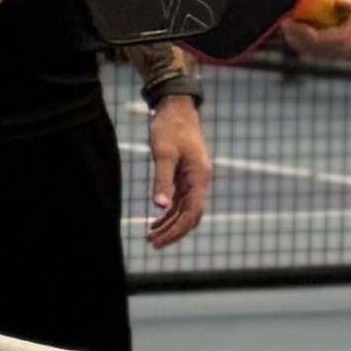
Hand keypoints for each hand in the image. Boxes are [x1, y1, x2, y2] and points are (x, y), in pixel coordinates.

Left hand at [142, 87, 211, 251]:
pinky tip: (156, 219)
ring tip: (150, 236)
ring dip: (169, 224)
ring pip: (185, 210)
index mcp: (199, 177)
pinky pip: (181, 200)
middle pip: (190, 216)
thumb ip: (161, 180)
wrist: (175, 107)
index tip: (159, 240)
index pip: (192, 213)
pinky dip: (169, 212)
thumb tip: (158, 206)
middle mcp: (200, 181)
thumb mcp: (163, 153)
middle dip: (172, 232)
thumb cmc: (169, 127)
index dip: (177, 230)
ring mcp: (194, 179)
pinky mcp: (186, 175)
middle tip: (151, 244)